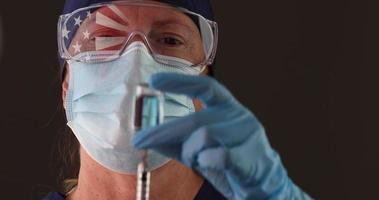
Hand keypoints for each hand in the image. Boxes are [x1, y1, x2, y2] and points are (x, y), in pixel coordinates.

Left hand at [132, 73, 311, 199]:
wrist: (262, 185)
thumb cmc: (228, 161)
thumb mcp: (198, 147)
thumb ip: (175, 141)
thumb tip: (146, 136)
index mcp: (228, 107)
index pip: (205, 87)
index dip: (180, 82)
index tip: (154, 81)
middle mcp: (239, 116)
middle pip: (196, 119)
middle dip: (164, 131)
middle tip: (140, 140)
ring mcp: (247, 136)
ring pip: (205, 137)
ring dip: (191, 152)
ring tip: (196, 160)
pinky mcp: (251, 159)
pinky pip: (219, 156)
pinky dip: (206, 161)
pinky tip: (206, 163)